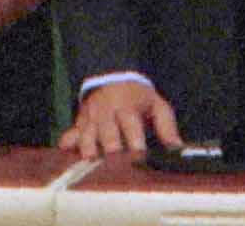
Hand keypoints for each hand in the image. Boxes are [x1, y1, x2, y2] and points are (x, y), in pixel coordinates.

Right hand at [66, 79, 181, 163]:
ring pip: (86, 136)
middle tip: (117, 167)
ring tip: (92, 166)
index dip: (134, 139)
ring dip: (89, 151)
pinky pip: (69, 135)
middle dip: (111, 150)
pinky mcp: (79, 124)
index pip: (130, 124)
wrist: (112, 77)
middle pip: (107, 134)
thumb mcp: (156, 106)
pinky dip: (68, 146)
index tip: (139, 154)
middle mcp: (106, 112)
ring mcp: (90, 118)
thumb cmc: (138, 98)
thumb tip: (177, 150)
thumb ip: (167, 127)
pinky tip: (66, 156)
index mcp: (127, 106)